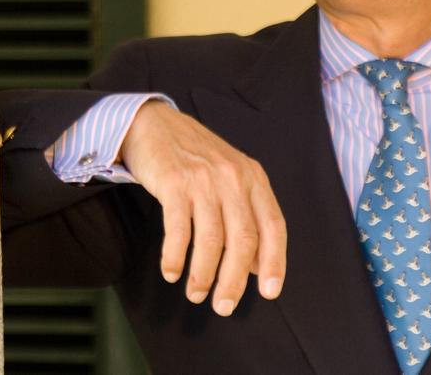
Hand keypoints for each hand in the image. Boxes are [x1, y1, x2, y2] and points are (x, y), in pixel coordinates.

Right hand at [120, 101, 285, 315]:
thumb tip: (256, 267)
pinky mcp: (174, 183)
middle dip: (234, 281)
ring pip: (211, 240)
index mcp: (254, 179)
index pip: (274, 226)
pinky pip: (178, 230)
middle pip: (243, 240)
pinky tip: (171, 272)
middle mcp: (234, 178)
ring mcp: (204, 180)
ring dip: (203, 275)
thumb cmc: (195, 158)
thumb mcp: (230, 179)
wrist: (155, 124)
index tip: (270, 292)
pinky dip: (175, 257)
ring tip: (196, 293)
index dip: (275, 262)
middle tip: (223, 306)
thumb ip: (246, 217)